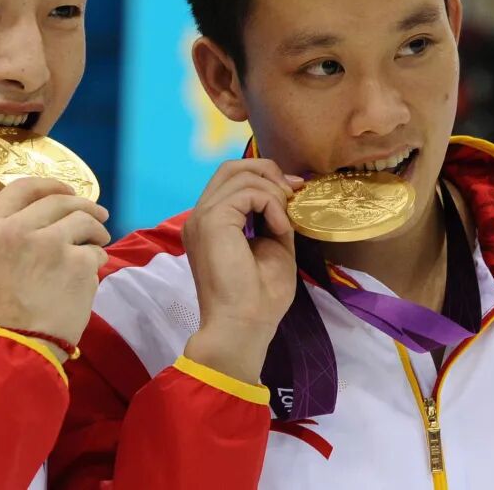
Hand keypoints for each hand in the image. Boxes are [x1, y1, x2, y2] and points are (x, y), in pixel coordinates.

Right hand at [0, 178, 109, 350]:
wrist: (17, 345)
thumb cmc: (0, 306)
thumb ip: (10, 229)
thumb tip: (49, 208)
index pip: (23, 187)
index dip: (51, 184)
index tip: (68, 190)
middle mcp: (17, 228)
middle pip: (61, 200)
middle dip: (85, 205)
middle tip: (98, 215)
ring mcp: (50, 243)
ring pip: (85, 221)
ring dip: (96, 231)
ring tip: (97, 244)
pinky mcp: (78, 262)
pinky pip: (96, 252)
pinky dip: (96, 261)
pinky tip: (87, 276)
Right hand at [182, 159, 302, 382]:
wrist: (244, 326)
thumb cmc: (258, 298)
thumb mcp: (273, 246)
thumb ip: (273, 218)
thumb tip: (287, 192)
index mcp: (211, 223)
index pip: (231, 179)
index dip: (264, 177)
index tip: (293, 193)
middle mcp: (201, 215)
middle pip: (231, 167)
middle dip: (267, 171)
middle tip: (292, 192)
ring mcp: (202, 216)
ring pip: (240, 174)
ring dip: (272, 192)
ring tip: (285, 221)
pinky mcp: (212, 220)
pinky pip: (248, 193)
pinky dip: (271, 205)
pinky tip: (280, 229)